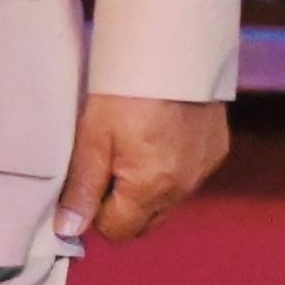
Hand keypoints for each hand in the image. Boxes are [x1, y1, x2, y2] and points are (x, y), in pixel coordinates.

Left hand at [60, 94, 228, 241]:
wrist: (173, 54)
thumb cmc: (124, 94)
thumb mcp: (92, 138)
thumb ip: (82, 188)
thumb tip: (69, 229)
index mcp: (153, 189)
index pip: (119, 230)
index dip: (95, 212)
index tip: (86, 183)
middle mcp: (185, 187)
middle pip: (145, 221)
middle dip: (120, 206)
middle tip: (103, 166)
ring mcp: (204, 170)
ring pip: (166, 201)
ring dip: (144, 188)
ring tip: (127, 147)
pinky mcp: (215, 151)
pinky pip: (186, 178)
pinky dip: (167, 169)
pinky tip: (154, 138)